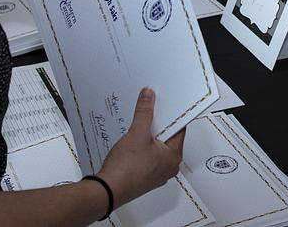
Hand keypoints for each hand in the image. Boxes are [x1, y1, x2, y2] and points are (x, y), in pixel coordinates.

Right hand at [96, 88, 184, 206]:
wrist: (108, 190)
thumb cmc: (126, 170)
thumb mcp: (137, 133)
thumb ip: (144, 112)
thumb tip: (149, 96)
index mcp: (174, 156)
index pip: (179, 128)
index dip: (171, 113)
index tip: (163, 103)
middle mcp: (168, 166)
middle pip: (167, 137)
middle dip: (156, 123)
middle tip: (148, 110)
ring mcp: (157, 173)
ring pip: (156, 146)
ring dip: (147, 135)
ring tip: (137, 126)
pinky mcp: (145, 176)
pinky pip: (148, 156)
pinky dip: (141, 146)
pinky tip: (131, 142)